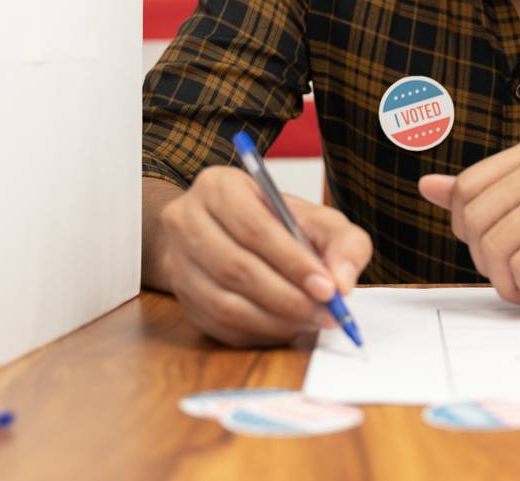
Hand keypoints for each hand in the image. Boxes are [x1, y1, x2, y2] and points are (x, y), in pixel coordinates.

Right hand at [155, 166, 371, 346]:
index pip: (254, 228)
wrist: (234, 234)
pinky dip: (257, 332)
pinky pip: (218, 325)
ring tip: (311, 322)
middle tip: (326, 313)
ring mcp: (177, 261)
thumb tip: (342, 282)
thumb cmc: (280, 223)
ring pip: (224, 303)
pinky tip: (286, 327)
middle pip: (236, 268)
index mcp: (219, 187)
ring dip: (275, 320)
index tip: (328, 288)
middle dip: (288, 297)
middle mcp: (186, 220)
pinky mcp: (180, 297)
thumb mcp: (318, 220)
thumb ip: (342, 243)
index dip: (293, 262)